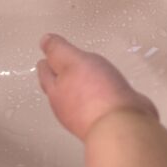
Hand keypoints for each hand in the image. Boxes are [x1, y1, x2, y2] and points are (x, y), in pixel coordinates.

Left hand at [37, 34, 157, 141]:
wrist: (122, 126)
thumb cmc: (96, 93)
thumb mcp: (74, 61)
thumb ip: (59, 50)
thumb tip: (45, 41)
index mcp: (56, 91)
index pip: (46, 73)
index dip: (46, 61)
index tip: (45, 56)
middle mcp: (68, 107)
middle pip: (60, 89)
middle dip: (59, 77)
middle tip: (59, 67)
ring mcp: (87, 116)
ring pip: (79, 98)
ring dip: (79, 88)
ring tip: (82, 78)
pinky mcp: (106, 119)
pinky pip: (99, 104)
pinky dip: (99, 96)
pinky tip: (107, 91)